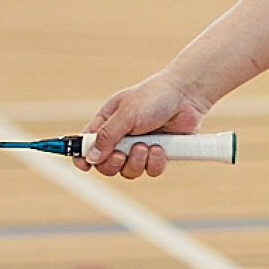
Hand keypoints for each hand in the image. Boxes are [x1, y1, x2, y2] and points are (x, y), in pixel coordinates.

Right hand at [83, 68, 207, 177]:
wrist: (187, 96)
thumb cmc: (154, 97)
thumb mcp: (126, 114)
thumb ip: (107, 136)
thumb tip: (90, 157)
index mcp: (106, 123)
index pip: (86, 144)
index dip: (82, 157)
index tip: (83, 166)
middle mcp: (121, 137)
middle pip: (106, 165)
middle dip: (112, 164)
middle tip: (122, 154)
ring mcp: (140, 148)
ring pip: (128, 171)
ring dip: (136, 162)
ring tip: (146, 146)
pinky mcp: (158, 155)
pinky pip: (150, 171)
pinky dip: (154, 163)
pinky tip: (160, 148)